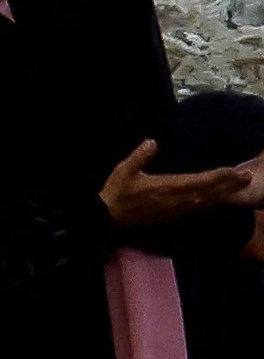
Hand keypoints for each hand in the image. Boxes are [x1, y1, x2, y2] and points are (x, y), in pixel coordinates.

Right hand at [100, 141, 261, 232]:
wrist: (111, 217)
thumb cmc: (118, 191)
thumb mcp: (124, 170)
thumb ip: (140, 156)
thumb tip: (152, 141)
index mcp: (168, 187)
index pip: (200, 181)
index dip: (219, 176)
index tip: (234, 170)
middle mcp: (178, 200)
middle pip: (210, 193)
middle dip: (230, 184)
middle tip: (247, 176)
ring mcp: (177, 209)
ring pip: (207, 201)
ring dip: (225, 193)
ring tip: (239, 185)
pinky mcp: (174, 215)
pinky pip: (199, 208)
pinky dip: (212, 201)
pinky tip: (219, 197)